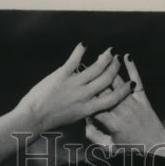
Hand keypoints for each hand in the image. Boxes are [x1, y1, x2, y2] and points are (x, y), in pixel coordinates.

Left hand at [17, 44, 133, 132]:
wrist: (33, 117)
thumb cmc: (51, 121)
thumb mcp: (73, 120)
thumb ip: (84, 111)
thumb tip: (91, 107)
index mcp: (88, 109)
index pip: (112, 99)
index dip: (124, 91)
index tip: (131, 84)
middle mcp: (84, 96)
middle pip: (107, 80)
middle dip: (115, 68)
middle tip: (119, 60)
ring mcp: (74, 84)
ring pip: (96, 68)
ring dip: (105, 58)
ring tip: (110, 51)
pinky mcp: (62, 74)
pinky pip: (75, 59)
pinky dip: (80, 50)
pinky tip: (84, 44)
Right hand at [85, 55, 164, 152]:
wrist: (156, 148)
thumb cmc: (132, 150)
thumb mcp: (110, 148)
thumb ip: (95, 136)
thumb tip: (85, 123)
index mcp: (112, 123)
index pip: (93, 105)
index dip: (85, 94)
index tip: (77, 85)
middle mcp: (122, 110)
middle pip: (104, 90)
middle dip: (94, 77)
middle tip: (85, 65)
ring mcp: (133, 103)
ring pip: (118, 82)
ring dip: (110, 68)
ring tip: (103, 56)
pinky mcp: (143, 99)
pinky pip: (137, 80)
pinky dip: (132, 68)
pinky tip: (127, 56)